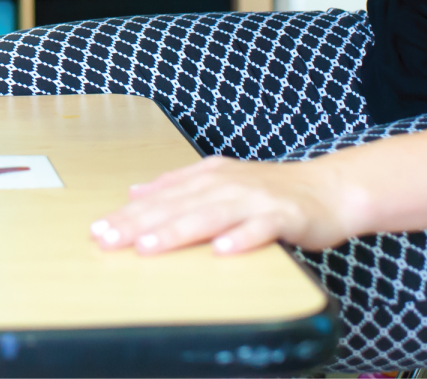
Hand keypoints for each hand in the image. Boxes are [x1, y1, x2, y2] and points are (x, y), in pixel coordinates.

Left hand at [90, 156, 358, 254]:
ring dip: (177, 230)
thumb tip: (135, 192)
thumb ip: (177, 186)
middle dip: (139, 224)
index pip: (159, 198)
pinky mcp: (284, 217)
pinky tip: (222, 250)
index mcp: (208, 177)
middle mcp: (227, 185)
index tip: (97, 230)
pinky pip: (260, 230)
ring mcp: (255, 200)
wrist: (329, 189)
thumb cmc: (272, 190)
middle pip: (176, 205)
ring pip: (210, 216)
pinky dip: (241, 238)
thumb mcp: (219, 181)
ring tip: (148, 246)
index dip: (127, 215)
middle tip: (108, 239)